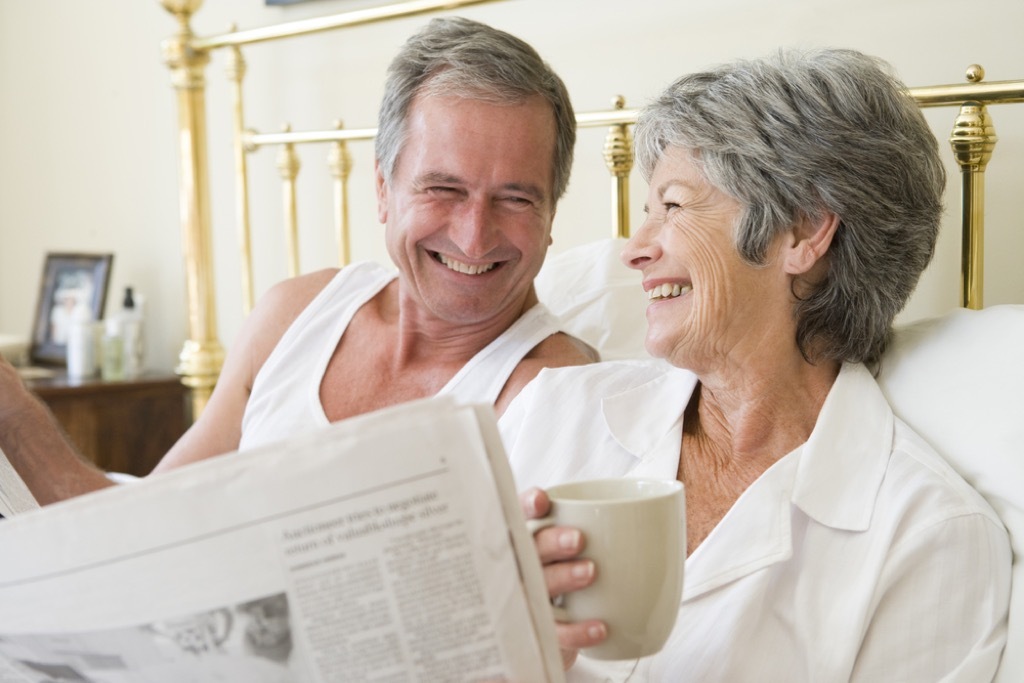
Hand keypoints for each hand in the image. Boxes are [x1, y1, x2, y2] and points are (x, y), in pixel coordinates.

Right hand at [520, 487, 607, 669]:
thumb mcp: (593, 548)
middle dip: (550, 542)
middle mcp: (524, 564)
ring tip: (591, 572)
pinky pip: (554, 633)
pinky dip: (577, 631)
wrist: (570, 629)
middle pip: (526, 549)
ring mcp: (530, 599)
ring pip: (536, 588)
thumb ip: (617, 529)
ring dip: (561, 577)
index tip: (544, 501)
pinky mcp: (544, 633)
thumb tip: (668, 518)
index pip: (520, 514)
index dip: (526, 505)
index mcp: (534, 535)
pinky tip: (601, 627)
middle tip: (578, 539)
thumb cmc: (582, 573)